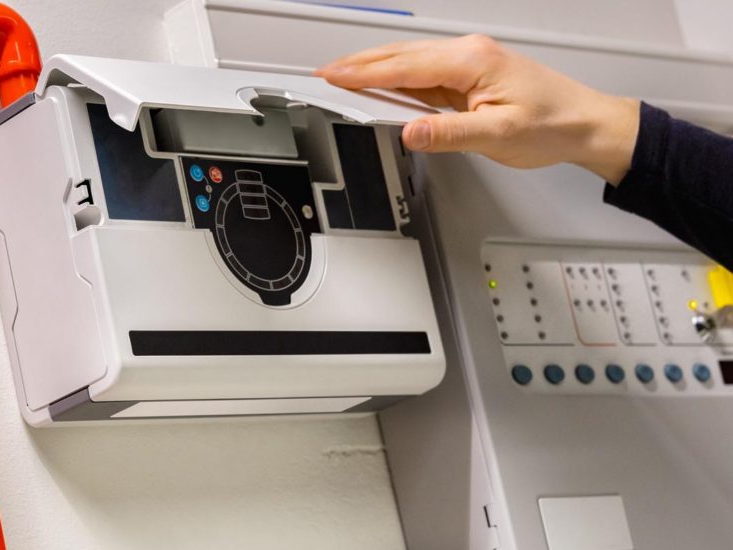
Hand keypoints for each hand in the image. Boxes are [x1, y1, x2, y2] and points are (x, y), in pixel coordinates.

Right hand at [316, 35, 639, 184]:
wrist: (584, 124)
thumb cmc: (552, 124)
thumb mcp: (498, 134)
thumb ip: (449, 133)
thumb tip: (411, 132)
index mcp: (471, 61)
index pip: (403, 66)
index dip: (363, 72)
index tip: (333, 75)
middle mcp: (468, 55)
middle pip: (400, 57)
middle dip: (359, 64)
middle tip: (326, 72)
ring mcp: (468, 65)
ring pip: (409, 63)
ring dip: (374, 69)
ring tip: (343, 77)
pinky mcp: (469, 77)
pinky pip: (423, 76)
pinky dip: (396, 80)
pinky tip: (382, 87)